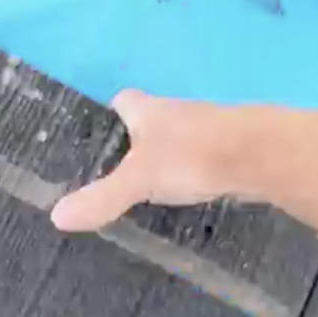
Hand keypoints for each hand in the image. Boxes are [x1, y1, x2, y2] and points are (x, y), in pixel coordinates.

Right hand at [51, 89, 238, 231]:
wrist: (259, 153)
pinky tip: (202, 186)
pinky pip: (213, 155)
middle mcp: (181, 111)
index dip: (116, 111)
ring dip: (178, 153)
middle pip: (158, 118)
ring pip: (188, 136)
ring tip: (164, 180)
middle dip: (146, 136)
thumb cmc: (192, 156)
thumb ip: (103, 197)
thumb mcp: (140, 180)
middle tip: (130, 162)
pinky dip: (205, 168)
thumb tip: (57, 216)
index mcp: (150, 110)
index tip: (107, 125)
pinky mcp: (238, 146)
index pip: (126, 101)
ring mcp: (213, 127)